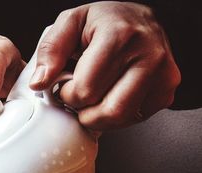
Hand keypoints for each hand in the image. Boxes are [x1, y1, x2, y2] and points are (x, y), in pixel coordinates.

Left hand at [30, 1, 180, 129]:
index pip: (86, 90)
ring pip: (122, 119)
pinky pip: (136, 118)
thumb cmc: (103, 21)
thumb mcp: (70, 23)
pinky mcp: (167, 89)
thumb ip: (50, 51)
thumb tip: (40, 83)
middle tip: (77, 97)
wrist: (138, 18)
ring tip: (92, 98)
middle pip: (107, 111)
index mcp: (120, 36)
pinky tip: (110, 96)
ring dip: (99, 117)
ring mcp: (163, 74)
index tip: (65, 85)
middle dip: (83, 111)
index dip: (67, 94)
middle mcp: (148, 55)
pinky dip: (117, 116)